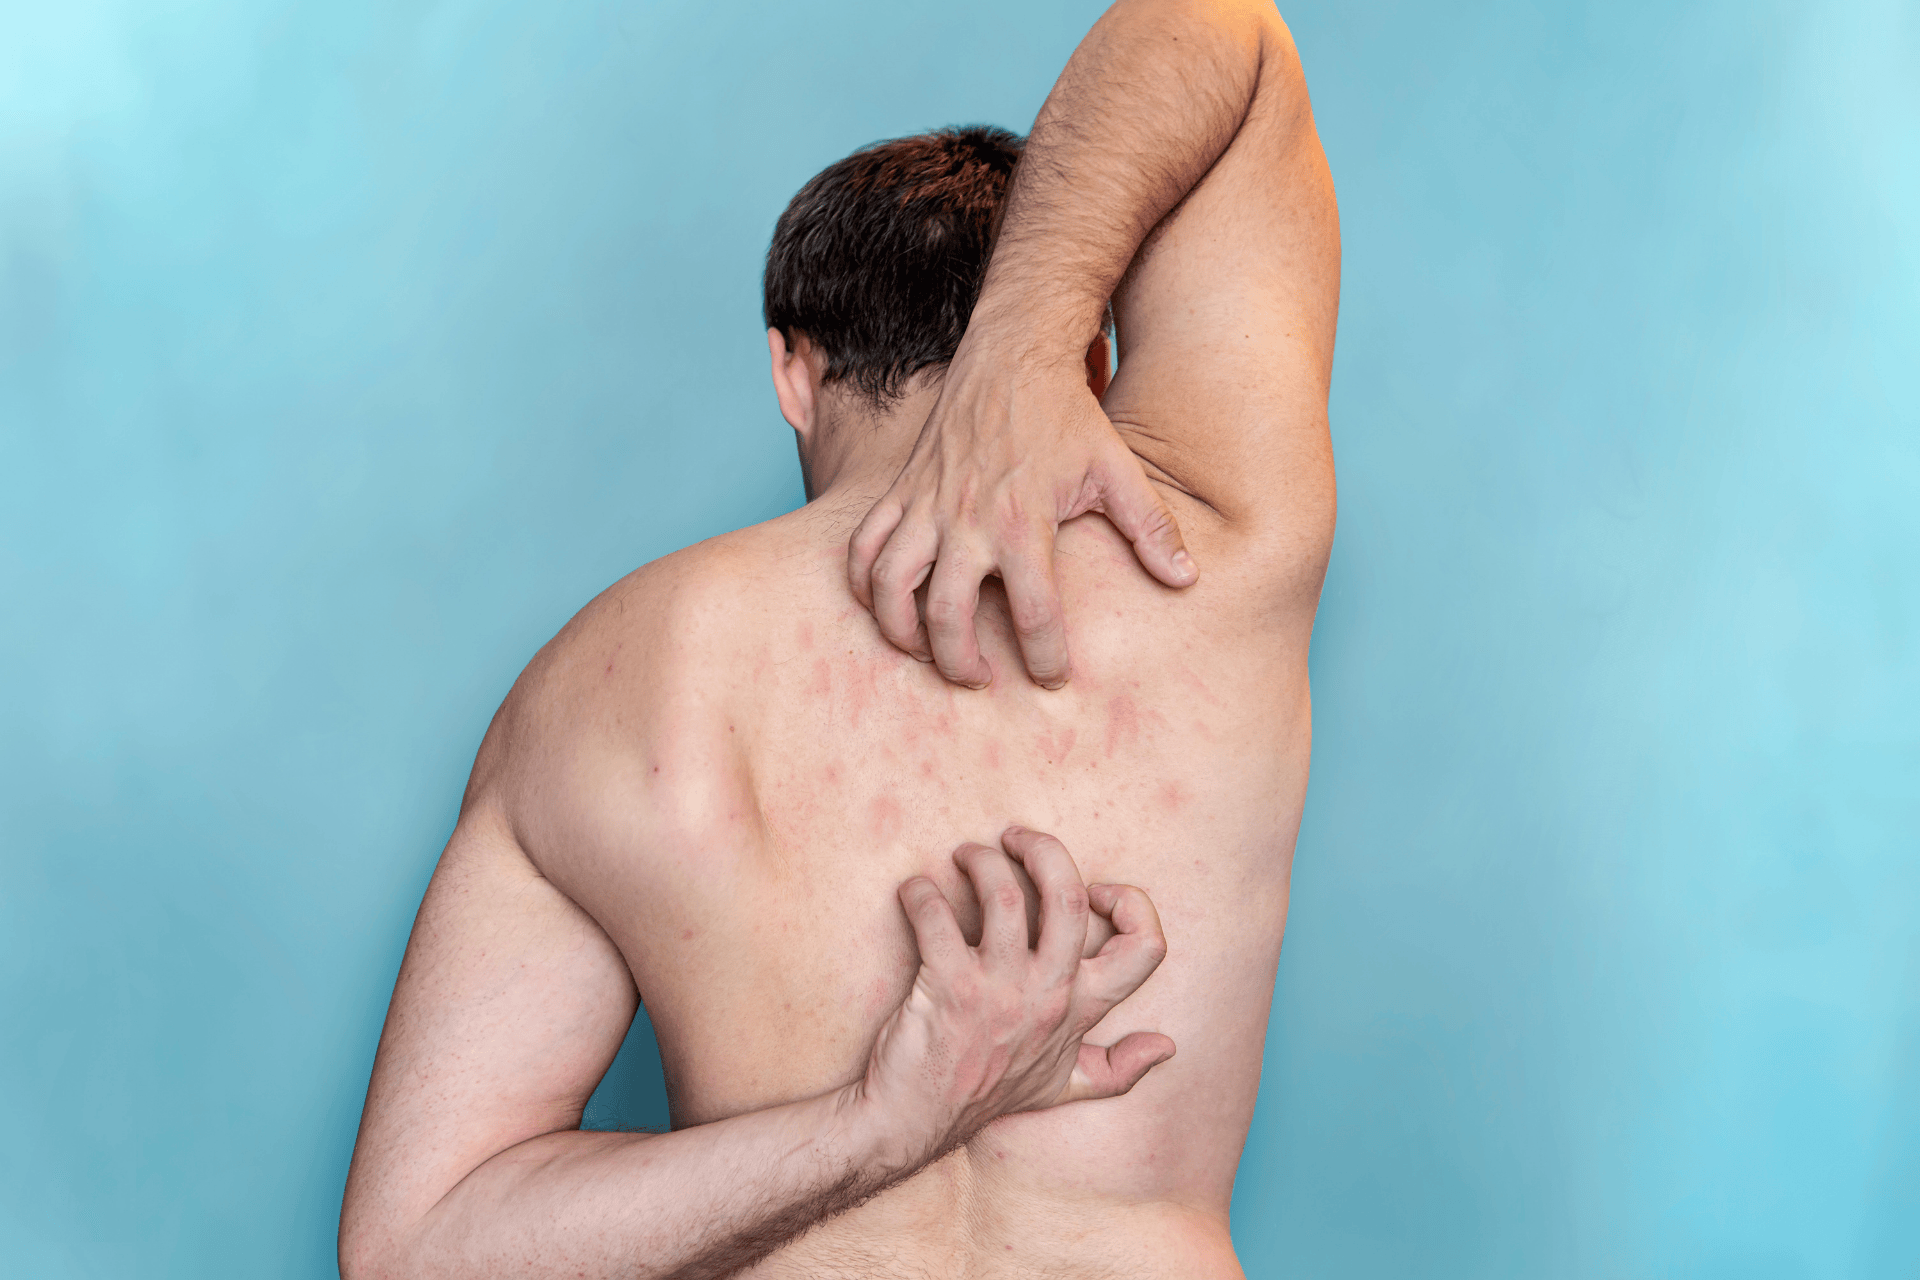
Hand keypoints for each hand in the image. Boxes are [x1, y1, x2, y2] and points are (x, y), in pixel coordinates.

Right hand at [847, 336, 1196, 689]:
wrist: (1012, 354)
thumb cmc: (1068, 416)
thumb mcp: (1118, 470)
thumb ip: (1152, 528)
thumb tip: (1186, 579)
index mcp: (1023, 520)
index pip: (1033, 613)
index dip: (1045, 657)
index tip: (1053, 676)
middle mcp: (966, 518)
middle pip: (947, 616)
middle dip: (962, 663)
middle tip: (981, 680)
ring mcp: (925, 505)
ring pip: (890, 587)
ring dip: (902, 632)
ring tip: (925, 654)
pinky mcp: (899, 490)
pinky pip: (862, 548)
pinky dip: (863, 586)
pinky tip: (885, 607)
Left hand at [856, 827, 1173, 1163]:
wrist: (910, 1122)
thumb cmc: (985, 1093)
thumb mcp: (1062, 1087)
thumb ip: (1117, 1068)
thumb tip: (1167, 1046)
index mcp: (1079, 1009)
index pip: (1146, 949)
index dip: (1130, 903)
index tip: (1092, 890)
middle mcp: (1047, 996)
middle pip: (1068, 896)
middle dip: (1043, 848)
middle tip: (1014, 837)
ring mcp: (997, 991)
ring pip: (1003, 894)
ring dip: (980, 860)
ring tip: (965, 856)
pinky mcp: (946, 987)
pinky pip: (936, 916)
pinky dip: (920, 893)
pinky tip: (914, 892)